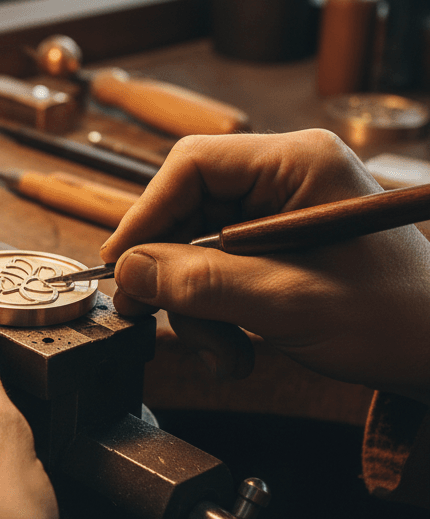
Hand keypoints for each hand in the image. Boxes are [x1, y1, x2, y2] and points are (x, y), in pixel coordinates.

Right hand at [99, 129, 429, 403]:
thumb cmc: (397, 318)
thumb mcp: (290, 301)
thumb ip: (203, 283)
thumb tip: (129, 271)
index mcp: (297, 163)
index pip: (192, 166)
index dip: (146, 213)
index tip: (121, 263)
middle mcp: (284, 179)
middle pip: (188, 211)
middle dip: (173, 275)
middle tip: (148, 318)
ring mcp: (279, 213)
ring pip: (196, 248)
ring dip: (196, 308)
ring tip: (223, 355)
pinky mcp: (276, 248)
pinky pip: (219, 272)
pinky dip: (216, 314)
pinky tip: (236, 350)